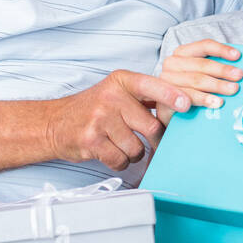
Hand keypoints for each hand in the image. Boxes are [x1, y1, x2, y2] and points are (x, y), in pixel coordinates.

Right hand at [45, 70, 190, 170]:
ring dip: (135, 153)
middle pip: (151, 125)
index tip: (188, 105)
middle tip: (155, 144)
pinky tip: (111, 152)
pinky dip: (121, 162)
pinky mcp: (91, 140)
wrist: (54, 123)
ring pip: (137, 147)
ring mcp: (100, 119)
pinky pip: (120, 159)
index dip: (172, 95)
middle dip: (157, 141)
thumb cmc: (94, 108)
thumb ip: (146, 96)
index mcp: (122, 81)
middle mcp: (111, 97)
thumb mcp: (117, 91)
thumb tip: (184, 103)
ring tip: (122, 144)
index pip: (152, 86)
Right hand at [156, 40, 242, 121]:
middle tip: (239, 76)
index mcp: (182, 53)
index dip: (221, 50)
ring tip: (232, 89)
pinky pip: (189, 96)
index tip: (237, 56)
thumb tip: (237, 70)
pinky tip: (217, 102)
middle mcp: (172, 63)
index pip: (204, 46)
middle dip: (223, 70)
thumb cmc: (189, 89)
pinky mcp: (165, 97)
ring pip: (197, 80)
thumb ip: (213, 68)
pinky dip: (205, 99)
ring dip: (217, 85)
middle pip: (202, 64)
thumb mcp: (199, 74)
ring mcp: (167, 80)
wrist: (170, 111)